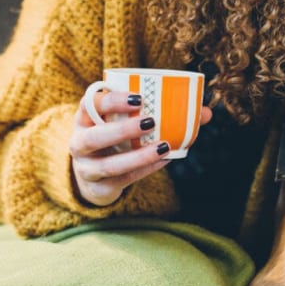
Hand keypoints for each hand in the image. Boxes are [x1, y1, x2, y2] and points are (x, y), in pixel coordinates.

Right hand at [69, 90, 211, 206]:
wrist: (94, 174)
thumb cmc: (117, 138)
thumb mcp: (126, 122)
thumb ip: (160, 112)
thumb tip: (205, 113)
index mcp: (84, 119)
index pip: (89, 105)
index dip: (111, 100)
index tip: (138, 98)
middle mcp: (79, 142)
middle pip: (94, 137)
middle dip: (122, 130)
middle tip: (150, 121)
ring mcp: (87, 168)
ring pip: (109, 164)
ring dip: (138, 156)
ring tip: (163, 146)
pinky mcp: (100, 187)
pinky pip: (124, 179)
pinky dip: (146, 169)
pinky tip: (165, 160)